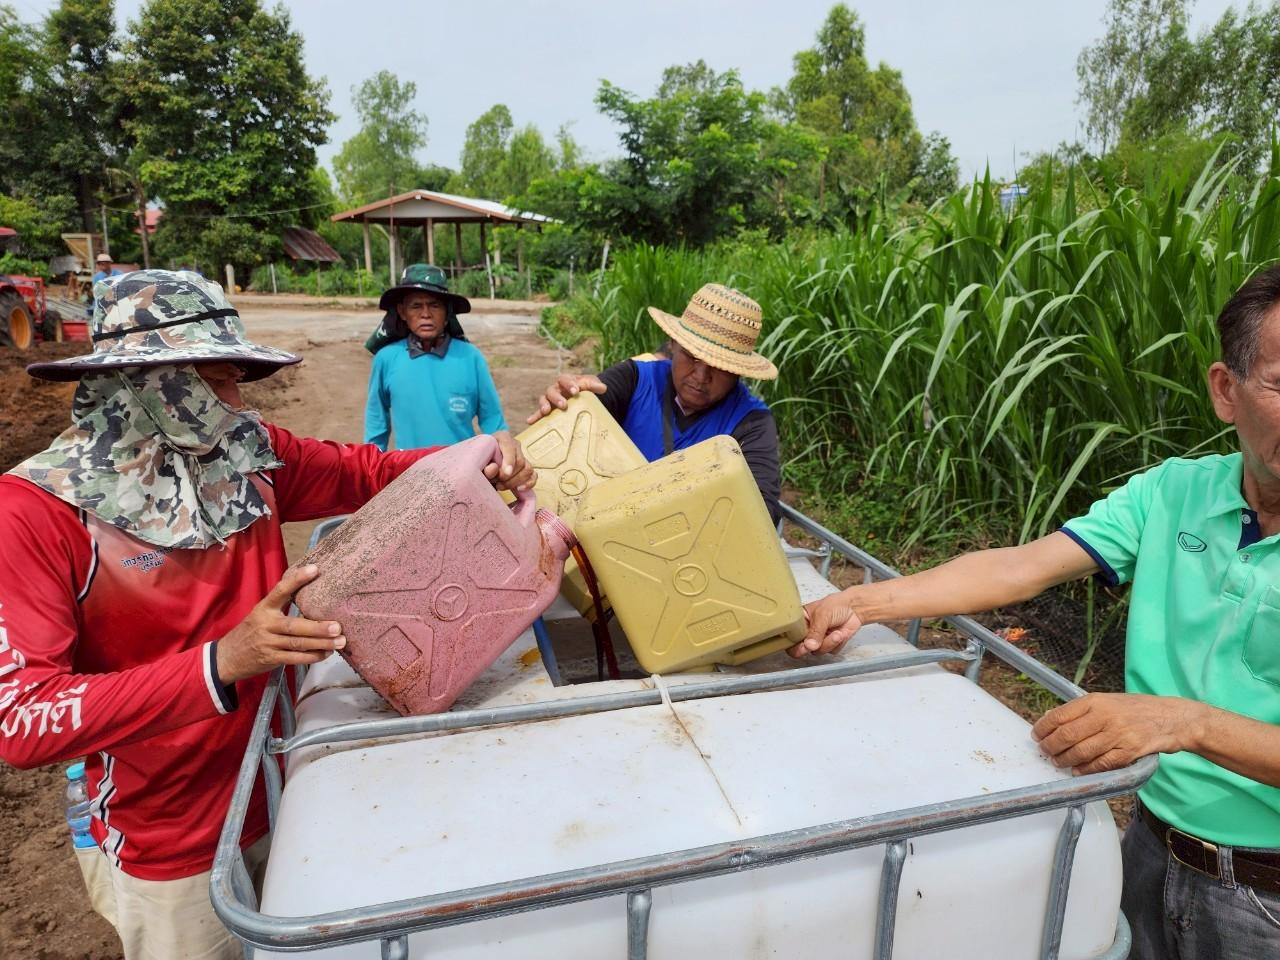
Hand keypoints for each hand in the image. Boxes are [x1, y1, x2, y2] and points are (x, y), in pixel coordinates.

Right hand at [215, 565, 345, 683]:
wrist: (227, 657)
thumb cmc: (251, 631)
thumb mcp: (260, 614)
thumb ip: (281, 605)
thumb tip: (312, 593)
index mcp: (264, 608)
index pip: (280, 591)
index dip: (297, 580)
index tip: (315, 569)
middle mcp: (266, 624)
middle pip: (294, 626)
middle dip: (318, 627)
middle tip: (338, 626)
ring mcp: (268, 643)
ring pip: (298, 643)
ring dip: (321, 644)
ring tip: (340, 641)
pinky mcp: (271, 659)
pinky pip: (295, 658)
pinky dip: (312, 657)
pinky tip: (326, 654)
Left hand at [485, 431, 535, 491]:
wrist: (481, 461)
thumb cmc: (480, 459)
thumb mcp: (479, 460)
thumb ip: (484, 465)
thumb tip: (493, 469)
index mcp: (503, 437)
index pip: (510, 447)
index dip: (509, 461)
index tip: (506, 473)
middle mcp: (515, 445)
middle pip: (520, 461)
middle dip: (508, 476)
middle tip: (496, 482)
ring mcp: (522, 456)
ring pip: (527, 469)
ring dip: (515, 481)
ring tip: (501, 486)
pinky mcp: (526, 467)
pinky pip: (533, 476)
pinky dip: (528, 484)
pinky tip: (518, 489)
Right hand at [525, 374, 606, 424]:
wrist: (584, 397)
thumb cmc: (586, 389)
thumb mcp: (591, 385)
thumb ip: (595, 385)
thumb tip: (603, 388)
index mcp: (565, 381)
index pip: (564, 379)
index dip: (569, 384)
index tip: (576, 391)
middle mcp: (555, 389)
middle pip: (552, 391)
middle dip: (557, 398)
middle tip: (564, 405)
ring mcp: (550, 400)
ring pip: (544, 400)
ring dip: (544, 405)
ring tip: (546, 412)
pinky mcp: (548, 410)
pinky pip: (539, 413)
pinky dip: (534, 417)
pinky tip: (530, 422)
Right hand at [787, 591, 864, 656]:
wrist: (855, 608)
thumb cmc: (836, 605)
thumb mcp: (823, 614)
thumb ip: (815, 631)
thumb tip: (809, 646)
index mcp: (800, 621)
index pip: (790, 636)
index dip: (794, 644)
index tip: (803, 645)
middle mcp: (807, 631)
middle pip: (801, 648)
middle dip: (811, 647)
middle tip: (815, 645)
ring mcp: (818, 639)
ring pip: (818, 651)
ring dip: (829, 643)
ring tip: (837, 633)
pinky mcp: (830, 645)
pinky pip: (831, 651)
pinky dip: (837, 644)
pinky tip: (841, 633)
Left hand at [1032, 693, 1200, 774]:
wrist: (1172, 718)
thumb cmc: (1135, 709)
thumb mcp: (1108, 701)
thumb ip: (1082, 711)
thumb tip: (1051, 722)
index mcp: (1096, 701)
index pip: (1060, 715)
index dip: (1044, 728)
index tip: (1036, 735)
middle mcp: (1105, 716)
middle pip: (1067, 735)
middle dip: (1051, 746)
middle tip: (1045, 752)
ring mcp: (1118, 735)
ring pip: (1082, 751)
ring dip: (1065, 760)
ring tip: (1057, 762)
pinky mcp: (1129, 752)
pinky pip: (1101, 764)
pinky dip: (1086, 769)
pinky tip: (1077, 771)